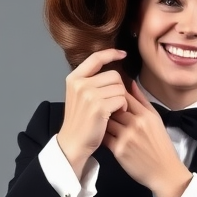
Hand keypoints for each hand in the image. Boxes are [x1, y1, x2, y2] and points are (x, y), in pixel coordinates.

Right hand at [56, 49, 129, 177]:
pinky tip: (116, 114)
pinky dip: (123, 107)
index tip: (122, 54)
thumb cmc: (80, 121)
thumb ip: (91, 81)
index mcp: (74, 78)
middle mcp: (80, 83)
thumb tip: (112, 69)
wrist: (73, 143)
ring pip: (120, 88)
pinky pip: (122, 99)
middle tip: (113, 102)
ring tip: (113, 110)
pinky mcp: (99, 106)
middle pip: (114, 75)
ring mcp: (88, 94)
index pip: (96, 58)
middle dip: (119, 88)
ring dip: (122, 99)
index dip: (111, 53)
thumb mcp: (79, 96)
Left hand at [102, 81, 191, 196]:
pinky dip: (101, 134)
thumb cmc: (160, 145)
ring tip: (98, 120)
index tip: (108, 94)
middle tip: (100, 106)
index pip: (125, 96)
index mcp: (146, 115)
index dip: (115, 94)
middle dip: (106, 106)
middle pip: (114, 107)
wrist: (164, 172)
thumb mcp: (156, 120)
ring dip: (102, 120)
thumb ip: (143, 101)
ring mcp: (127, 137)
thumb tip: (131, 83)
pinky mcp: (119, 150)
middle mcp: (136, 124)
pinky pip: (104, 137)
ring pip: (107, 121)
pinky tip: (100, 134)